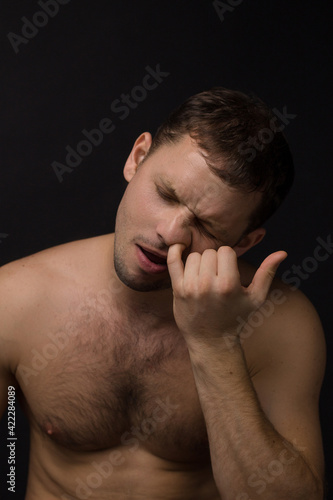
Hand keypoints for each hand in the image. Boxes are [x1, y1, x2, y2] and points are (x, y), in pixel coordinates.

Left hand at [167, 244, 286, 342]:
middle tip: (218, 277)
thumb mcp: (255, 297)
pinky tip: (180, 248)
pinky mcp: (177, 290)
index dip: (229, 259)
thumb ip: (267, 273)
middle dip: (215, 261)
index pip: (226, 251)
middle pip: (210, 252)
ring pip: (194, 256)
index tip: (229, 271)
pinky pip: (173, 261)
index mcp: (229, 285)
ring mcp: (191, 287)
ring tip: (206, 277)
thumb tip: (282, 252)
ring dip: (200, 263)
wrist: (211, 341)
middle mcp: (208, 285)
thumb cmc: (236, 318)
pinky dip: (175, 251)